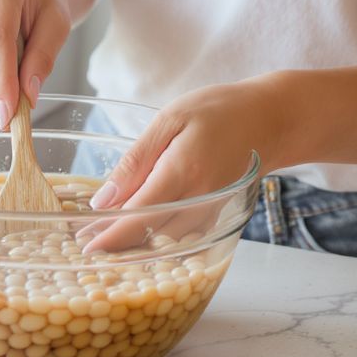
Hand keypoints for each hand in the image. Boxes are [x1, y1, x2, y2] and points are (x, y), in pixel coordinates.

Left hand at [84, 77, 284, 251]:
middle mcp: (200, 200)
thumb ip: (136, 160)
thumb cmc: (218, 111)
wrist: (270, 119)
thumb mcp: (169, 120)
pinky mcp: (217, 214)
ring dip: (136, 243)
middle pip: (151, 235)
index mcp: (183, 172)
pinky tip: (139, 231)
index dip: (110, 234)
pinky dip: (159, 237)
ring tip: (105, 237)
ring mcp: (212, 210)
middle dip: (117, 243)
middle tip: (86, 243)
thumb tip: (103, 198)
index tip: (87, 245)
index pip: (139, 216)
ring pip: (167, 241)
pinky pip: (184, 235)